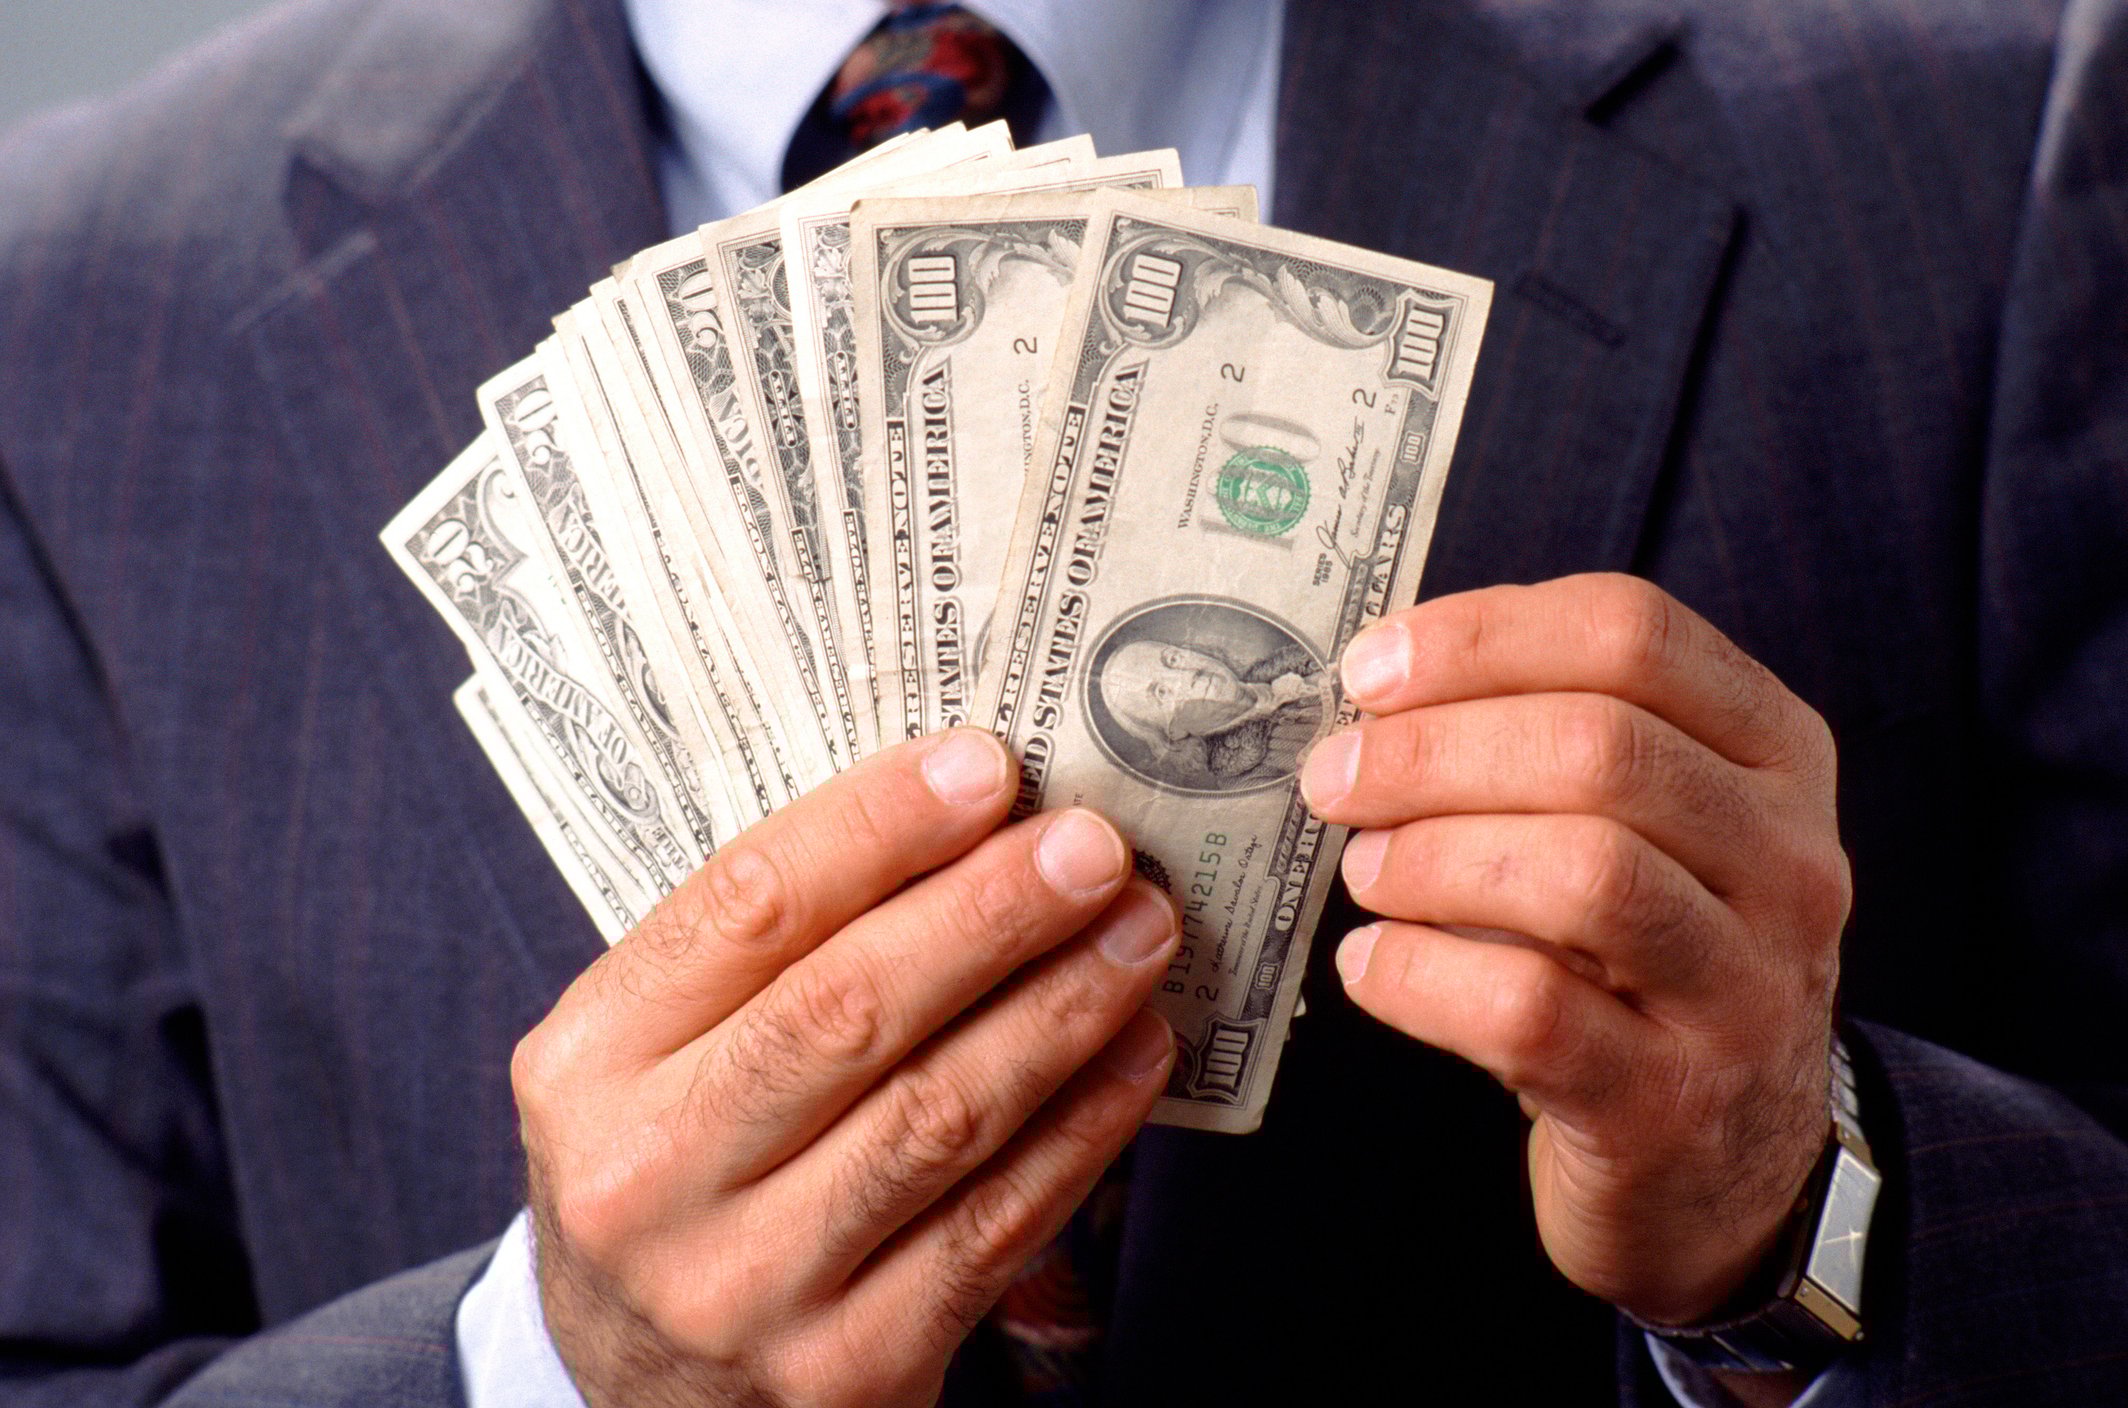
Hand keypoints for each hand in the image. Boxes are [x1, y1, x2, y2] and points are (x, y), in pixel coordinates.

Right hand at [512, 729, 1179, 1407]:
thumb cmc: (677, 1166)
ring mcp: (745, 1286)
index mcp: (586, 1063)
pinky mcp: (847, 1367)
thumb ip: (770, 949)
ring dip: (1059, 1009)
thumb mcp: (656, 1051)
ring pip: (935, 1117)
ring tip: (1139, 931)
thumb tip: (965, 814)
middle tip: (1094, 846)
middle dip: (991, 912)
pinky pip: (991, 1227)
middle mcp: (648, 1179)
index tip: (985, 764)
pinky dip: (1080, 1129)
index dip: (876, 827)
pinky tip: (1134, 1051)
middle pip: (845, 1010)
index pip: (744, 910)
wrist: (636, 1389)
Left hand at [1302, 574, 1849, 1328]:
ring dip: (1433, 857)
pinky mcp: (1670, 1103)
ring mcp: (1744, 990)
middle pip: (1599, 746)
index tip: (1368, 672)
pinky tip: (1369, 965)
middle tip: (1333, 779)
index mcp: (1775, 755)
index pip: (1635, 632)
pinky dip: (1420, 976)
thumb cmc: (1640, 958)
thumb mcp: (1643, 827)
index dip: (1480, 636)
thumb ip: (1543, 736)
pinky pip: (1528, 1012)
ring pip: (1583, 873)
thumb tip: (1377, 682)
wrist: (1727, 1166)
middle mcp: (1789, 862)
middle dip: (1431, 751)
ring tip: (1365, 872)